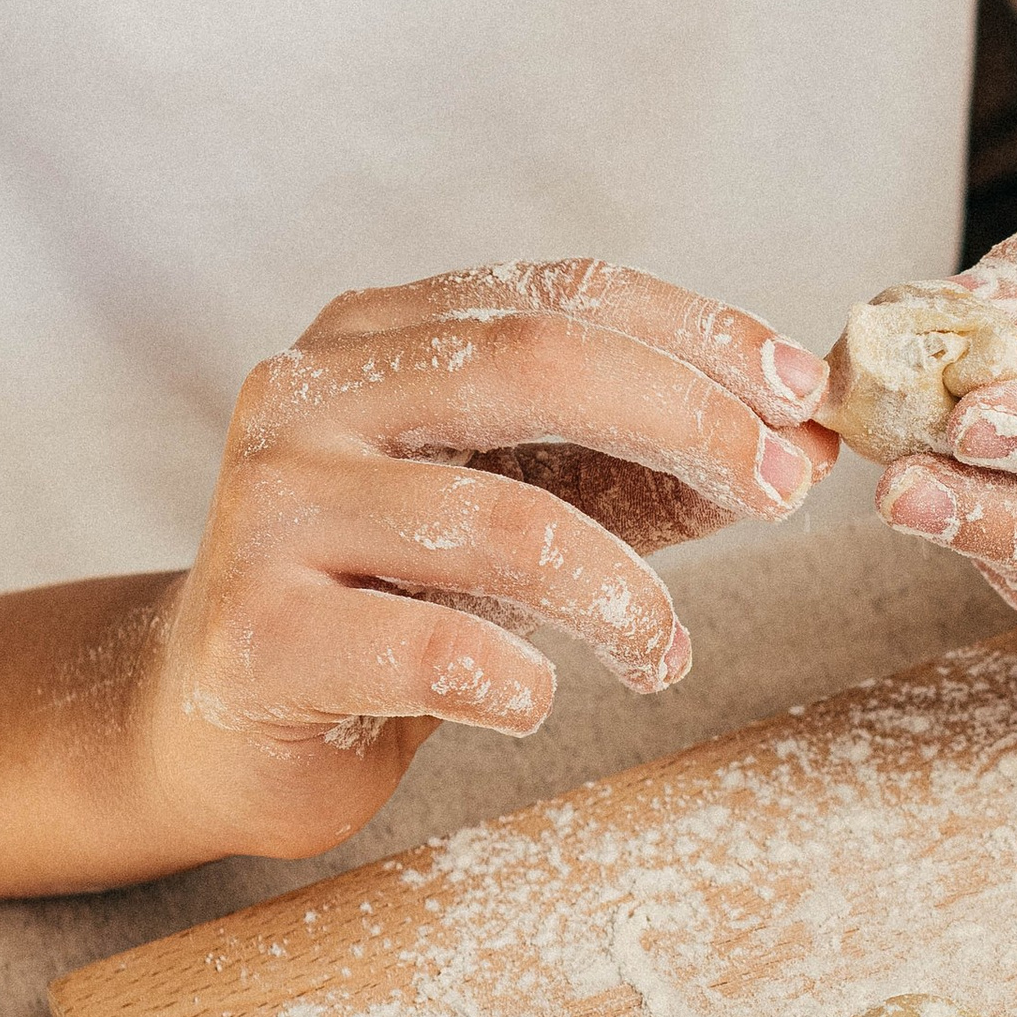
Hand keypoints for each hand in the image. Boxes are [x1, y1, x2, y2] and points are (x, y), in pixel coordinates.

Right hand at [137, 257, 835, 857]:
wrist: (212, 723)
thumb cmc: (389, 607)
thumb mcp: (524, 513)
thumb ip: (645, 474)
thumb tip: (804, 450)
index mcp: (376, 336)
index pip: (561, 293)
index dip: (698, 335)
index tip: (804, 394)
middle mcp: (310, 394)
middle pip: (535, 364)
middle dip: (686, 423)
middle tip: (780, 493)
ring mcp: (273, 508)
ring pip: (500, 521)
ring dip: (622, 594)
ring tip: (662, 653)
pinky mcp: (256, 630)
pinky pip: (432, 649)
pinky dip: (518, 682)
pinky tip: (536, 701)